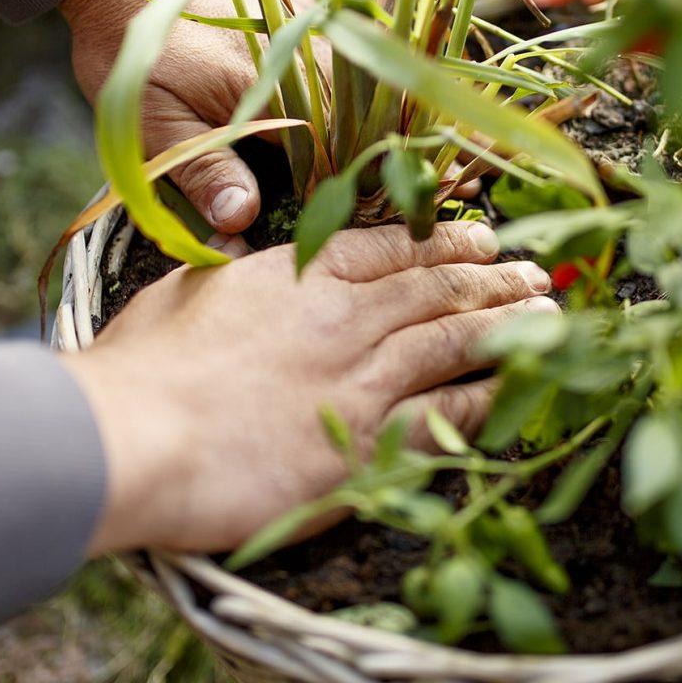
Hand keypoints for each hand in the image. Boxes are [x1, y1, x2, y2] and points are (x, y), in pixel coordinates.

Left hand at [60, 0, 325, 235]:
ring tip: (323, 153)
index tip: (311, 215)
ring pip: (353, 87)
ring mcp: (309, 24)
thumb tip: (242, 219)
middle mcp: (303, 54)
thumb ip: (203, 171)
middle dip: (343, 159)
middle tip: (320, 190)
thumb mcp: (153, 122)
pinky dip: (339, 85)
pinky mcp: (303, 6)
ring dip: (344, 122)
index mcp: (270, 92)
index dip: (326, 193)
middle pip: (351, 122)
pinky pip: (341, 53)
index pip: (328, 159)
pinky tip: (319, 105)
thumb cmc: (134, 50)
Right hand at [63, 222, 557, 555]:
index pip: (390, 246)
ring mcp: (363, 379)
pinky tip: (515, 388)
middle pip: (438, 287)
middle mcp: (345, 317)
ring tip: (547, 315)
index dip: (444, 240)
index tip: (479, 238)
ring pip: (456, 340)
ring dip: (508, 325)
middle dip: (494, 277)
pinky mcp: (369, 444)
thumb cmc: (141, 370)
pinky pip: (448, 414)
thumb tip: (237, 245)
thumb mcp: (184, 290)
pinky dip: (486, 395)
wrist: (134, 439)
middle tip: (534, 273)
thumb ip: (229, 271)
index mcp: (300, 273)